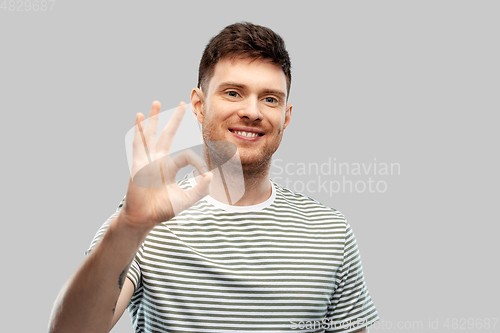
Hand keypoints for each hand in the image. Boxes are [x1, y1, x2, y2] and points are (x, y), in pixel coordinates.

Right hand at [119, 101, 211, 230]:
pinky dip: (138, 130)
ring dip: (154, 118)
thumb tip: (210, 175)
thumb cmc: (163, 209)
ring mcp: (147, 160)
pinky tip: (138, 116)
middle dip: (176, 119)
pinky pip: (138, 144)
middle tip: (183, 103)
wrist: (144, 218)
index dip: (199, 163)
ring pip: (151, 134)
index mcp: (170, 166)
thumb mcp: (186, 199)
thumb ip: (200, 190)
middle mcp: (159, 160)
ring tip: (157, 102)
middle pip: (168, 134)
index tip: (205, 175)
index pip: (188, 155)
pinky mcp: (138, 163)